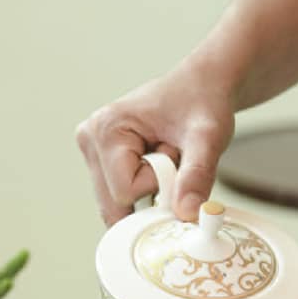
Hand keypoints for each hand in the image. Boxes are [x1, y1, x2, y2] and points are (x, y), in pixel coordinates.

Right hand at [75, 59, 234, 224]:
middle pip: (114, 204)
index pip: (124, 193)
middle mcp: (90, 139)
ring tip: (163, 157)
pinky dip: (142, 190)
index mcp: (107, 129)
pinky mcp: (99, 159)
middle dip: (149, 192)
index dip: (158, 185)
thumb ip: (197, 175)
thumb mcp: (207, 137)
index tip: (175, 155)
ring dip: (146, 191)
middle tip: (170, 157)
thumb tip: (187, 213)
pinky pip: (118, 197)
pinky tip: (153, 164)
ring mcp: (91, 150)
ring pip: (115, 204)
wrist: (202, 85)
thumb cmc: (202, 101)